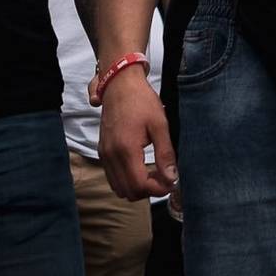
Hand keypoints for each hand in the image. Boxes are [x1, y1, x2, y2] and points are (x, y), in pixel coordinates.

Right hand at [100, 74, 177, 199]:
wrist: (119, 84)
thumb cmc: (141, 101)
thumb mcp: (160, 125)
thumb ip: (165, 154)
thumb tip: (172, 178)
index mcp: (126, 149)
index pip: (140, 185)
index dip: (158, 190)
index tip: (171, 183)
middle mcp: (111, 155)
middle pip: (128, 191)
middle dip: (148, 191)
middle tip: (164, 178)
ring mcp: (104, 154)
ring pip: (119, 187)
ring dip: (137, 187)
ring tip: (154, 173)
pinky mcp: (102, 151)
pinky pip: (112, 177)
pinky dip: (127, 180)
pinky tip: (141, 168)